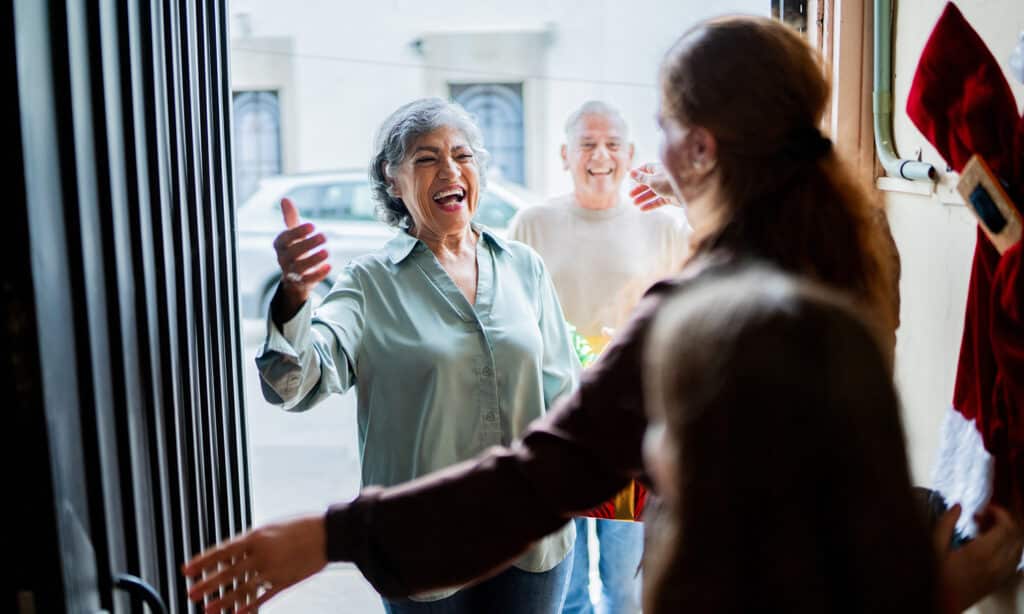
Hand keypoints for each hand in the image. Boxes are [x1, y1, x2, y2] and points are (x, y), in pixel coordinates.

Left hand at [182, 514, 327, 613]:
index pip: (222, 551)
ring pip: (242, 588)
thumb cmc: (300, 526)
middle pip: (228, 572)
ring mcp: (273, 569)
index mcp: (256, 537)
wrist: (329, 533)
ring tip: (206, 609)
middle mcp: (261, 554)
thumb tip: (234, 551)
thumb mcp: (272, 527)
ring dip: (222, 600)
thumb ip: (253, 540)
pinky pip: (263, 597)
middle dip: (207, 584)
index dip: (202, 561)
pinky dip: (248, 607)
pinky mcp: (285, 581)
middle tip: (190, 593)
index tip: (186, 570)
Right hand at [272, 198, 330, 322]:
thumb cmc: (295, 248)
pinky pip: (308, 280)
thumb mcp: (293, 233)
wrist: (295, 276)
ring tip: (327, 251)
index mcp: (280, 244)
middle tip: (324, 236)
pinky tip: (329, 266)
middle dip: (308, 244)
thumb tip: (285, 198)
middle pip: (293, 252)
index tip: (313, 225)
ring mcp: (291, 272)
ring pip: (300, 267)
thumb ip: (290, 217)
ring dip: (314, 259)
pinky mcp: (301, 283)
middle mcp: (283, 259)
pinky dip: (318, 274)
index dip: (298, 231)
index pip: (285, 237)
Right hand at [629, 163, 678, 210]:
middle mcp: (662, 178)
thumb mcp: (652, 180)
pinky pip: (658, 201)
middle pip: (648, 182)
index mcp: (658, 169)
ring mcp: (666, 188)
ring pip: (653, 193)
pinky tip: (643, 209)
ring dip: (643, 198)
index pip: (647, 168)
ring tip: (634, 203)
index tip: (631, 177)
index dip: (639, 173)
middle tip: (630, 195)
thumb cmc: (669, 182)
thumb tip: (631, 172)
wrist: (688, 192)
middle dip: (639, 189)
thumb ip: (641, 178)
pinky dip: (651, 204)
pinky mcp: (670, 197)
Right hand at [939, 504, 1022, 611]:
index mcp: (981, 553)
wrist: (942, 606)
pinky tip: (994, 546)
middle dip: (1003, 521)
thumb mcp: (933, 547)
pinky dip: (1010, 548)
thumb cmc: (935, 578)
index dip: (999, 512)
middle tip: (984, 517)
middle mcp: (996, 564)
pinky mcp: (999, 582)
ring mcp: (1000, 574)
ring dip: (1008, 535)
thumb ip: (945, 524)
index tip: (985, 508)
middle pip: (1015, 535)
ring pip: (1018, 548)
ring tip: (988, 530)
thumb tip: (957, 507)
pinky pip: (1015, 561)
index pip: (1005, 526)